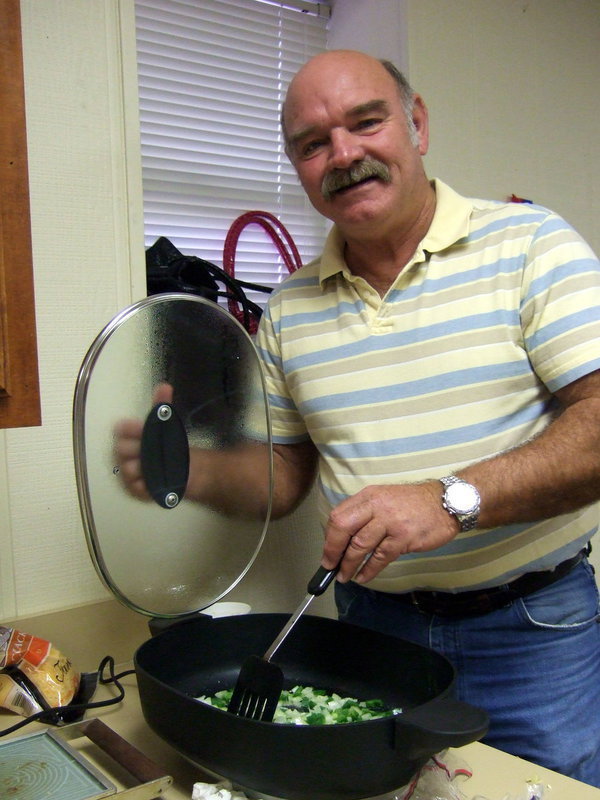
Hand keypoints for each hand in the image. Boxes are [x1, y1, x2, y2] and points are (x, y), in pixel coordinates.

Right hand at [113, 383, 172, 499]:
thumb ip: (163, 406)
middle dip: (136, 446)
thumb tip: (165, 386)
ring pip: (128, 469)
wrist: (181, 468)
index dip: (129, 427)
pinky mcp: (137, 489)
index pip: (121, 429)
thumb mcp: (167, 424)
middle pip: (122, 449)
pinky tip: (158, 479)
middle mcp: (126, 454)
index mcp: (130, 436)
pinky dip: (146, 484)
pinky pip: (137, 487)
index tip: (139, 425)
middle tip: (150, 445)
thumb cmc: (169, 445)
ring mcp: (130, 473)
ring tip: (156, 463)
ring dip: (142, 465)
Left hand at [321, 482, 459, 583]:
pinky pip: (380, 557)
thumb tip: (343, 537)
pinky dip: (369, 570)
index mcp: (368, 496)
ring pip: (360, 545)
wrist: (446, 502)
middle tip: (329, 566)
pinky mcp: (404, 537)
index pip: (338, 515)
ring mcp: (390, 521)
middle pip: (343, 528)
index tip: (328, 551)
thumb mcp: (384, 498)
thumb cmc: (413, 503)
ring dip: (349, 564)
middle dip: (333, 551)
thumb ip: (365, 513)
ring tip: (344, 576)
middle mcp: (376, 506)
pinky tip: (363, 577)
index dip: (329, 537)